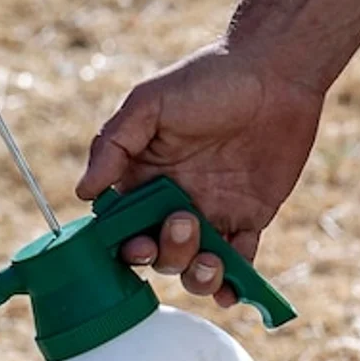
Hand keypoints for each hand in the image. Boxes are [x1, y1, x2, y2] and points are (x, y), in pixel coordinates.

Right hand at [76, 41, 323, 306]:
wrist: (276, 70)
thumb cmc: (207, 79)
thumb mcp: (149, 103)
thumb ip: (113, 145)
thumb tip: (84, 192)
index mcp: (143, 179)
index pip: (122, 227)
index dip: (123, 245)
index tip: (134, 243)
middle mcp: (173, 201)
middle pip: (156, 252)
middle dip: (164, 253)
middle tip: (183, 222)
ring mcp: (212, 213)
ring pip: (193, 265)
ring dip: (196, 276)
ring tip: (210, 261)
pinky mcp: (249, 218)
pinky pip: (239, 262)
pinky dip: (234, 283)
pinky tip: (232, 290)